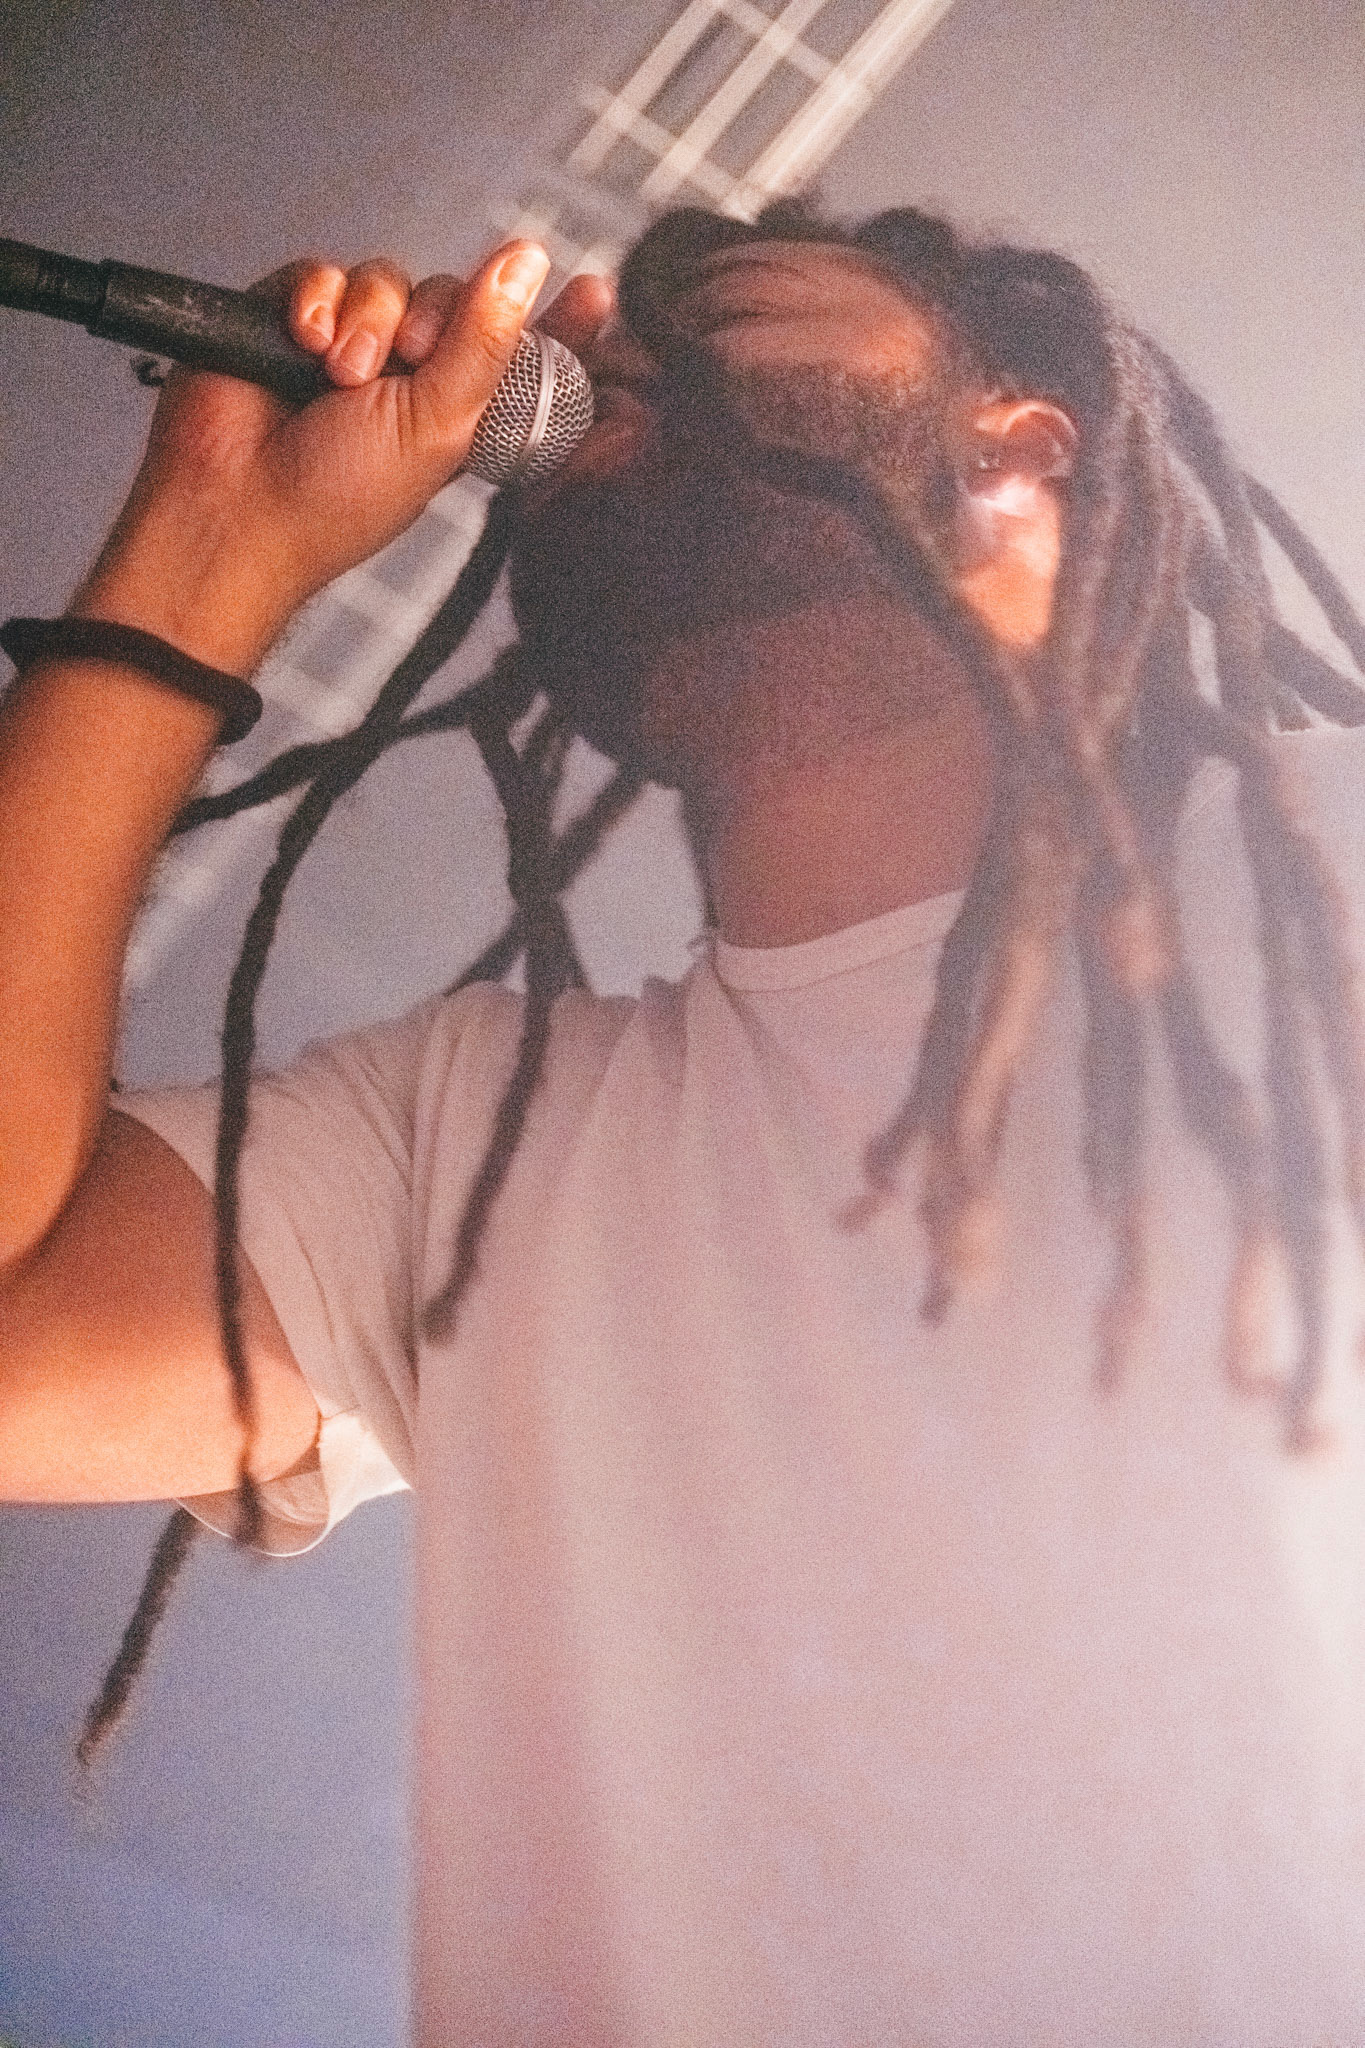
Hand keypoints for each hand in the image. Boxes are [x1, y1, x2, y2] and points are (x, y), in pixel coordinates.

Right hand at [73, 244, 612, 672]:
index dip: (557, 324)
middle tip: (409, 362)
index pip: (518, 353)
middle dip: (433, 319)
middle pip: (448, 294)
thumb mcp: (436, 426)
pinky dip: (315, 300)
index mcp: (456, 412)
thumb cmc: (339, 496)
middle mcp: (407, 375)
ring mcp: (348, 344)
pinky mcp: (291, 318)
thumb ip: (485, 342)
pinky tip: (303, 340)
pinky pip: (322, 273)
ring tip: (339, 374)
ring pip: (385, 280)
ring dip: (367, 319)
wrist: (236, 507)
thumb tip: (528, 262)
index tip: (597, 291)